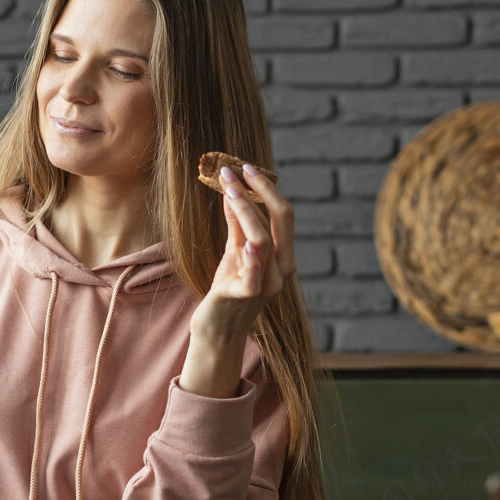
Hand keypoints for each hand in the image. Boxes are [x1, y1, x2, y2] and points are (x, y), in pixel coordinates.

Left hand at [181, 164, 295, 396]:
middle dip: (261, 190)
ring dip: (245, 209)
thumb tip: (234, 192)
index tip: (246, 168)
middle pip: (283, 220)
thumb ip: (237, 226)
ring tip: (228, 189)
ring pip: (263, 238)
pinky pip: (253, 270)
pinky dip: (251, 252)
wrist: (216, 332)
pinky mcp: (245, 295)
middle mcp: (281, 270)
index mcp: (283, 257)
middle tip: (238, 170)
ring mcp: (266, 283)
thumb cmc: (227, 292)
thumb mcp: (234, 253)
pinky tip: (243, 237)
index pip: (283, 215)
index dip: (267, 188)